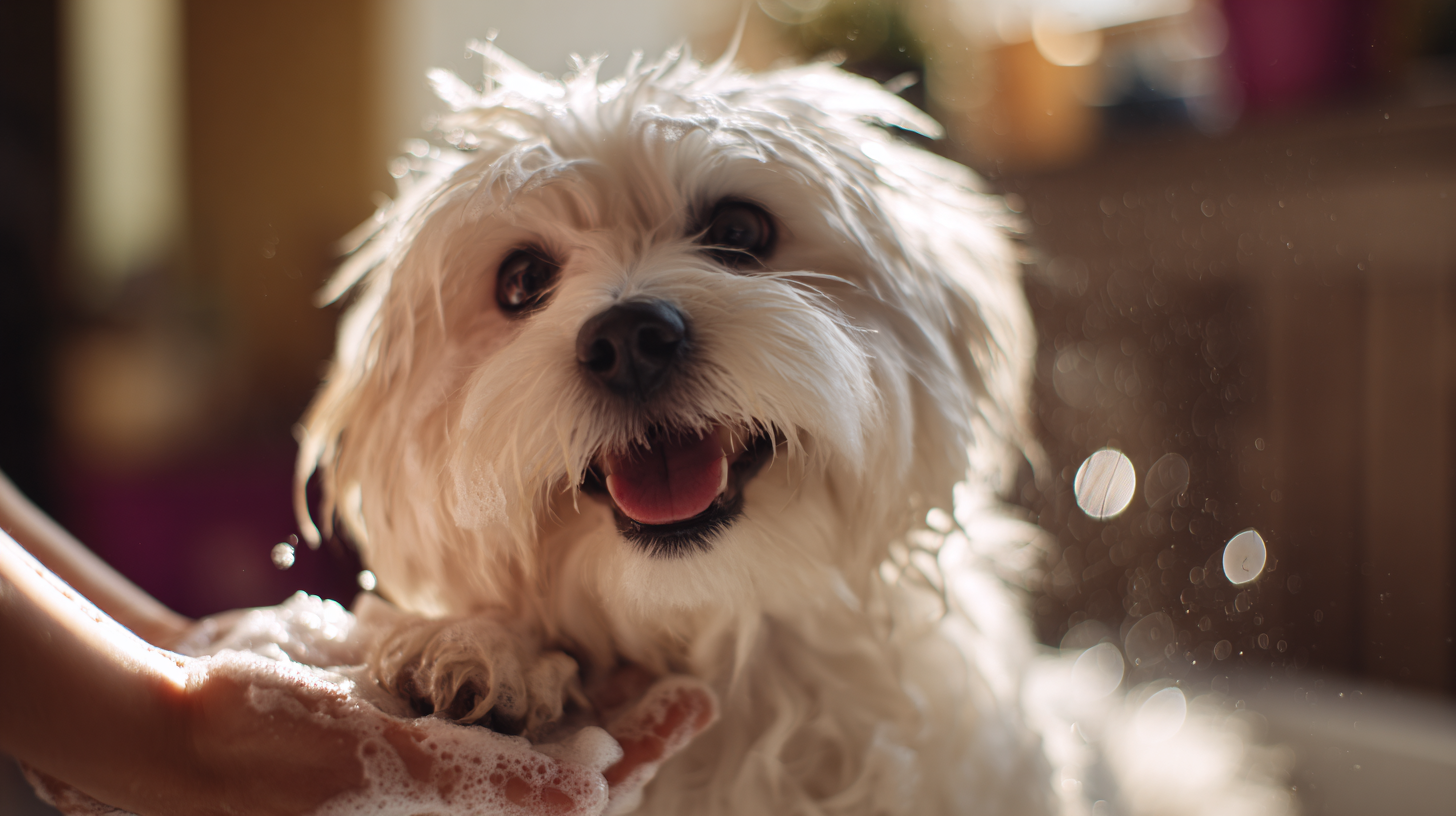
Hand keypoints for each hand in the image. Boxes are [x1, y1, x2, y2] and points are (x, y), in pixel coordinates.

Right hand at [28, 653, 715, 815]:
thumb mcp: (384, 767)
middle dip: (631, 730)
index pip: (574, 801)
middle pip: (568, 769)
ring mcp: (433, 752)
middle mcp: (455, 796)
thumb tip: (594, 794)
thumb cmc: (269, 751)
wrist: (170, 712)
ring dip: (591, 701)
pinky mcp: (408, 712)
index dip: (638, 754)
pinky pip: (487, 695)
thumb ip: (488, 781)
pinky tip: (567, 649)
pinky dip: (530, 672)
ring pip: (536, 731)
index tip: (689, 702)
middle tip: (690, 688)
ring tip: (647, 668)